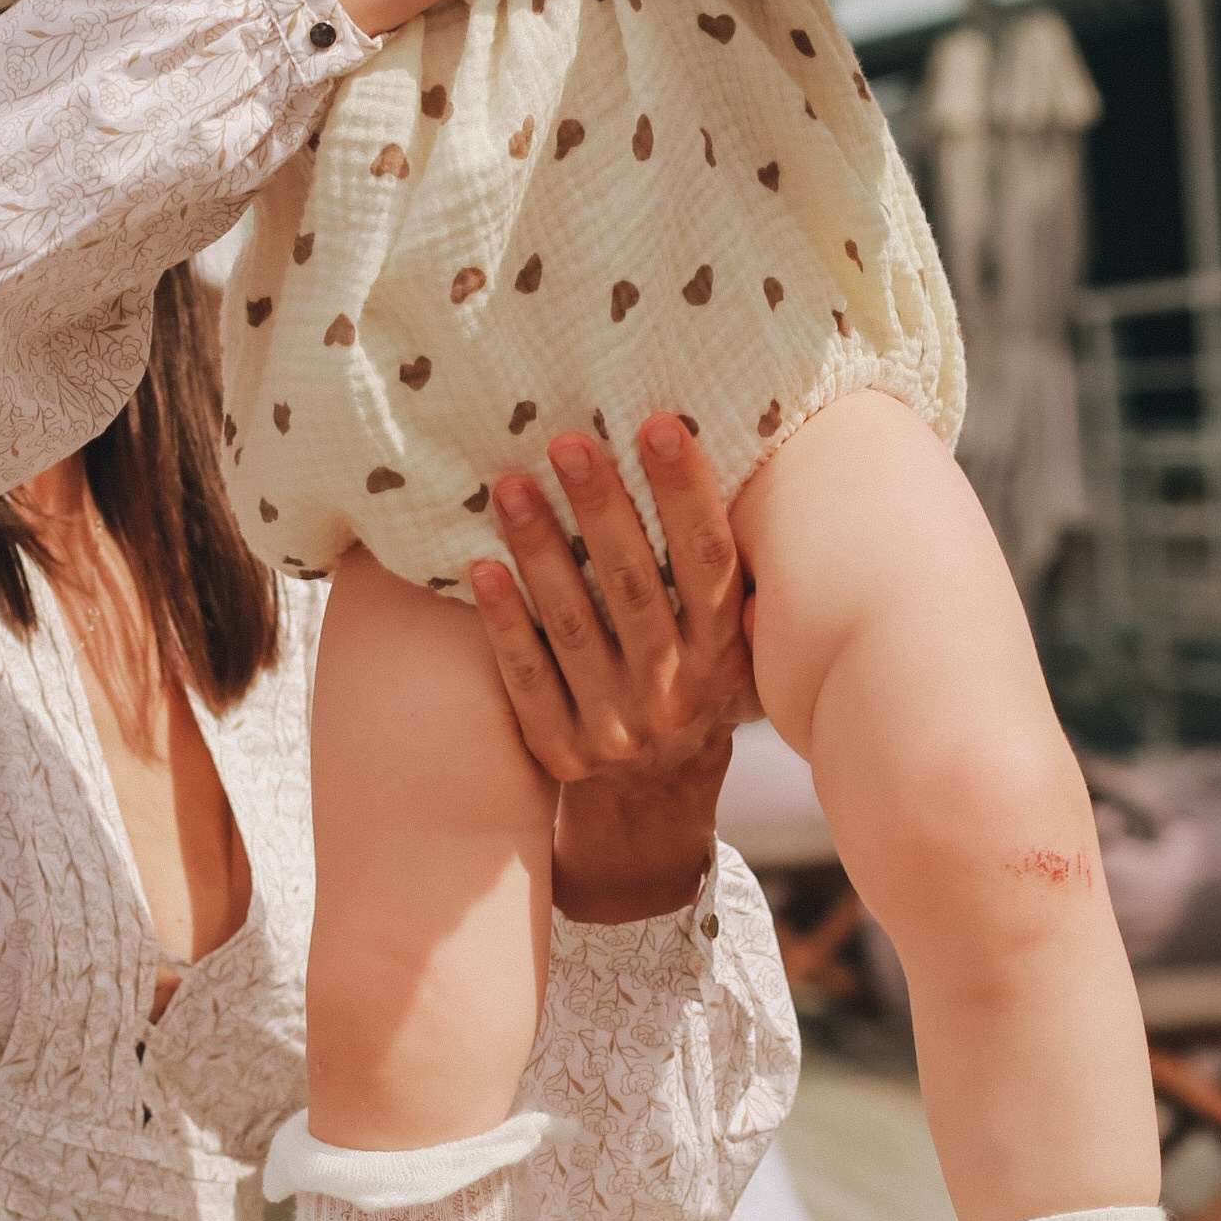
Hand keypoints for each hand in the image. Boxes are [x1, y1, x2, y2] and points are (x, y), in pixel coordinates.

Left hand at [466, 412, 760, 924]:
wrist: (654, 796)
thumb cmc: (689, 682)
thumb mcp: (728, 642)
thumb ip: (726, 579)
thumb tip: (739, 464)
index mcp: (723, 655)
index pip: (708, 564)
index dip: (685, 493)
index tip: (659, 424)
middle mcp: (675, 692)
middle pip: (635, 588)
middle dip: (602, 509)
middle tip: (569, 441)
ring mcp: (616, 726)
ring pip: (574, 627)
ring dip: (541, 550)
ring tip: (513, 485)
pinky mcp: (562, 750)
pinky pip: (527, 677)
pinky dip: (504, 623)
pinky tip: (481, 567)